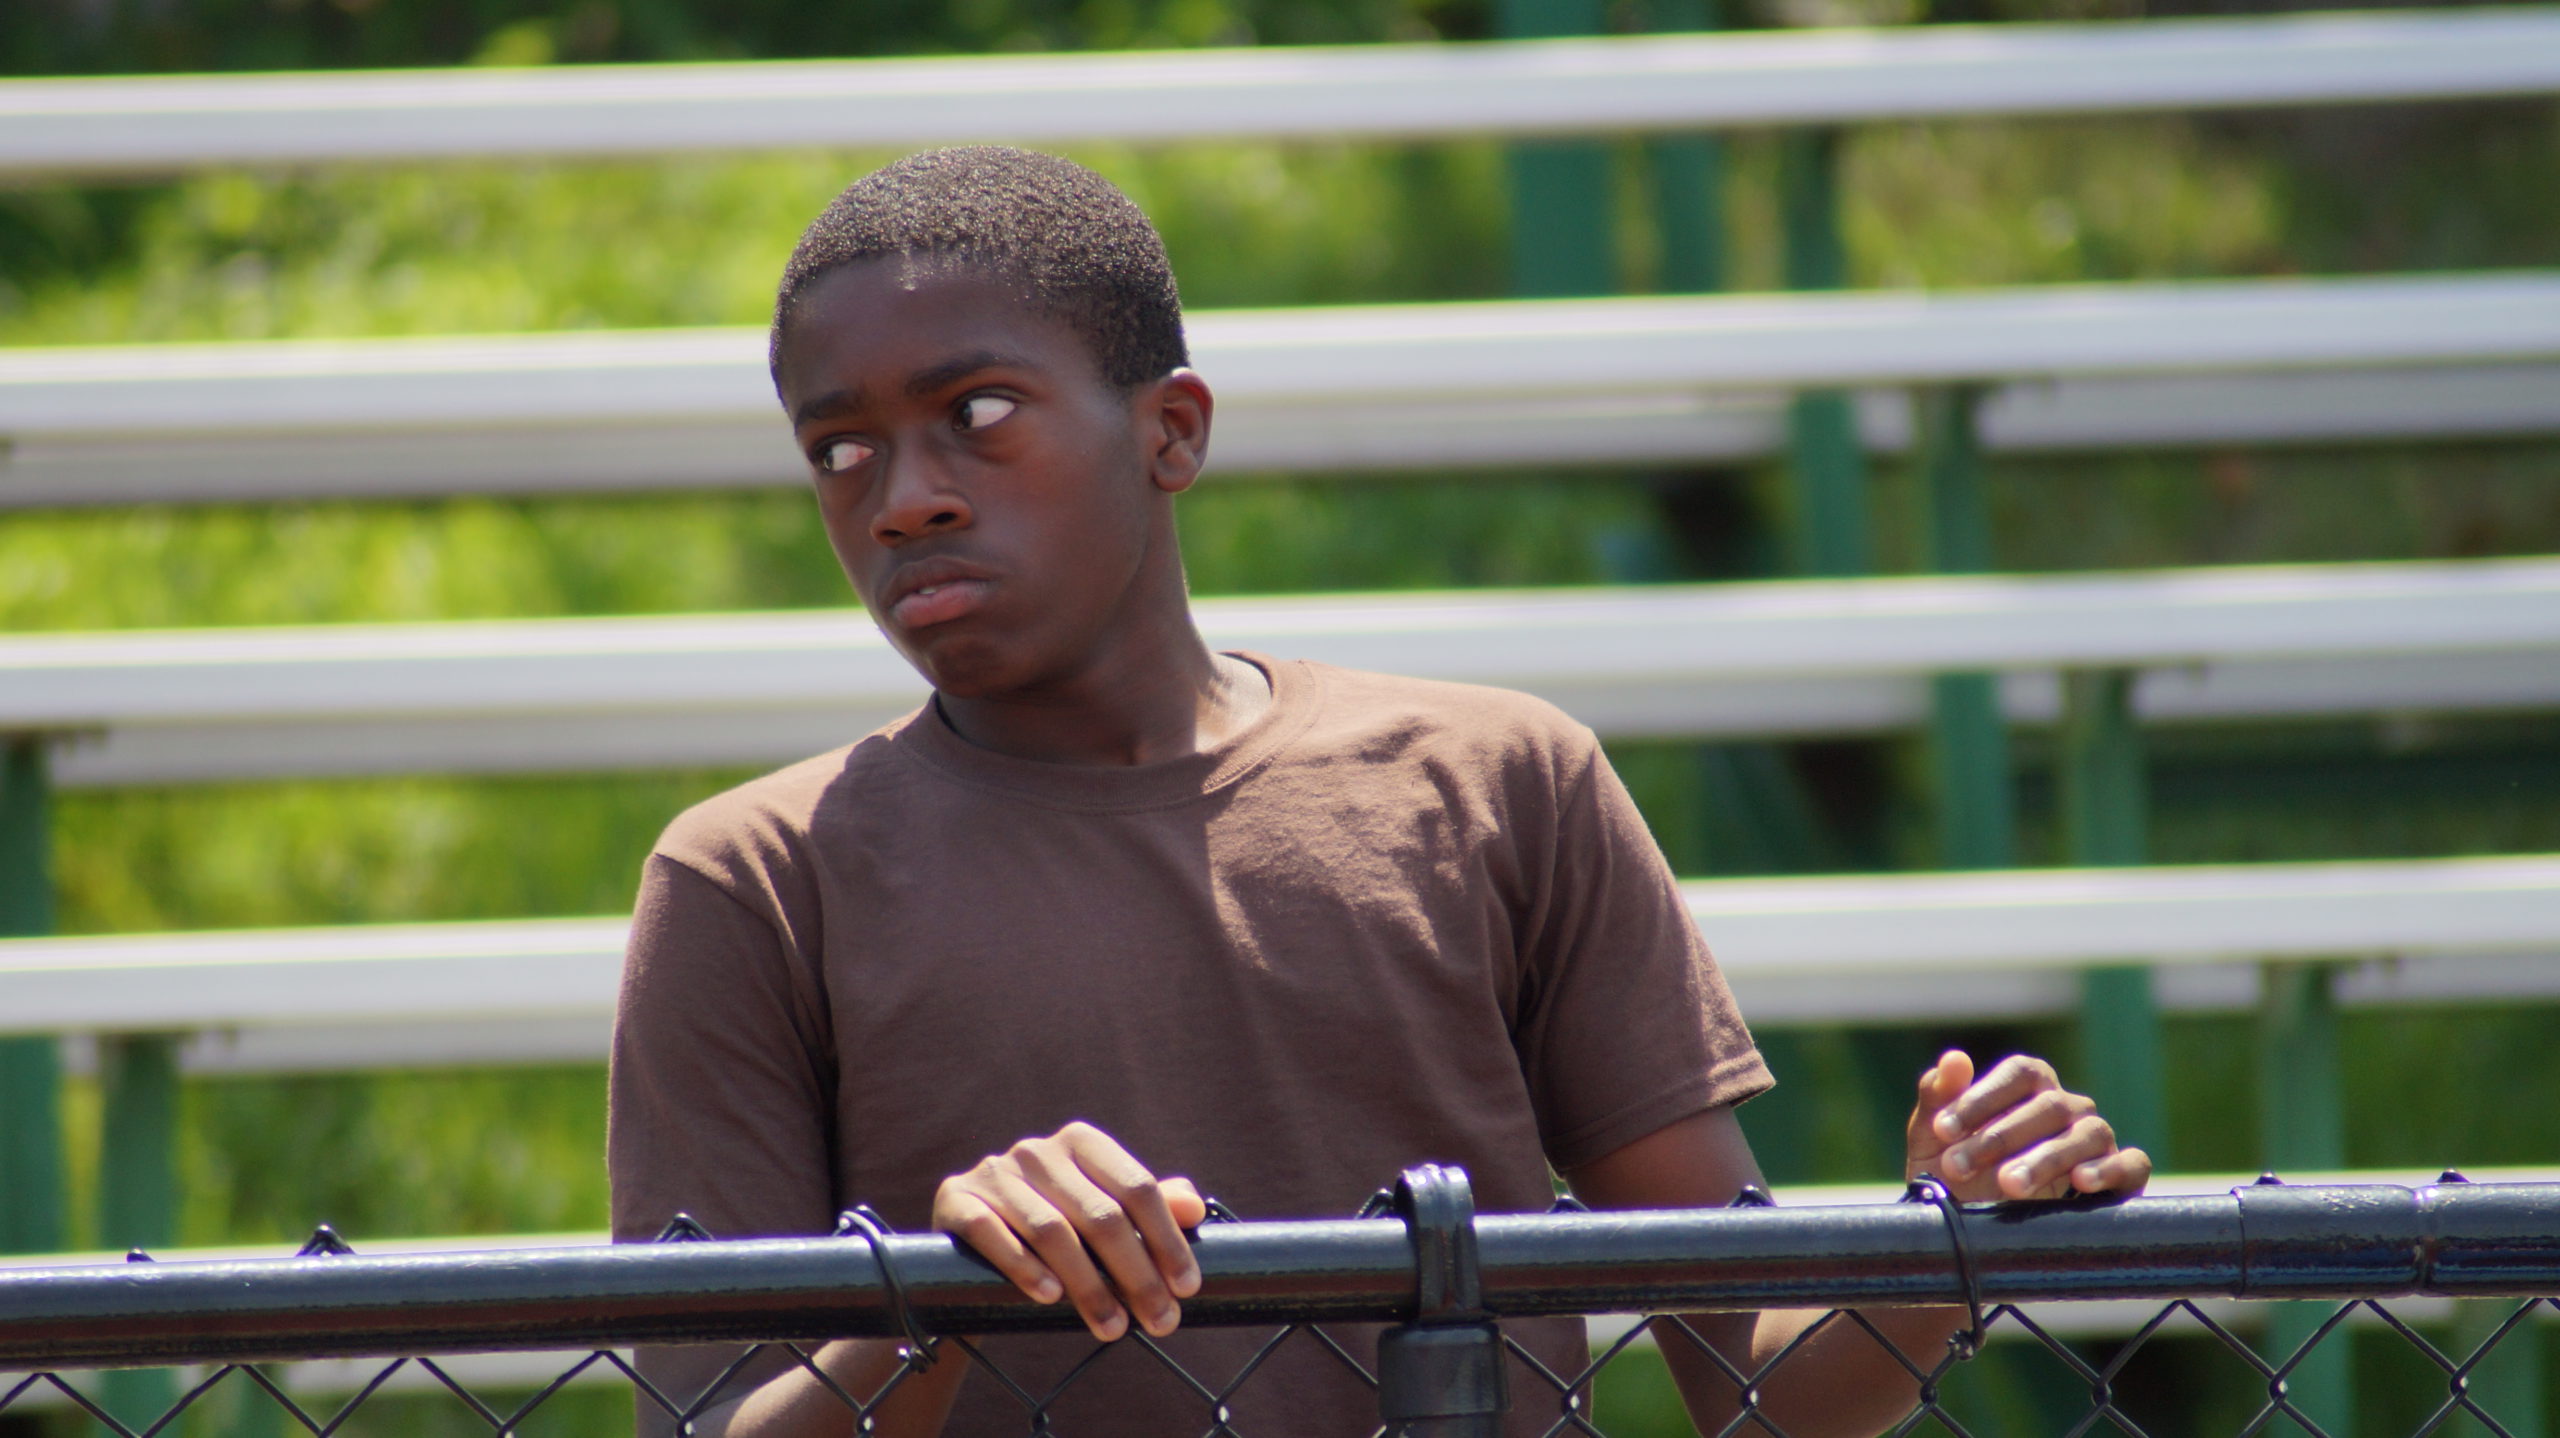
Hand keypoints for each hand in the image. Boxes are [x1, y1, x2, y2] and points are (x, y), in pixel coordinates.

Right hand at [932, 1121, 1206, 1341]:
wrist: (970, 1252)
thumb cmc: (1056, 1233)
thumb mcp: (1103, 1217)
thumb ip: (1150, 1209)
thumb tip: (1194, 1207)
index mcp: (1082, 1143)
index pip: (1137, 1187)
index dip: (1167, 1239)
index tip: (1187, 1289)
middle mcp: (1038, 1150)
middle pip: (1101, 1215)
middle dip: (1137, 1275)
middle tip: (1161, 1323)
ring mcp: (994, 1172)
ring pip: (1052, 1230)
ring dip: (1088, 1285)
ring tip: (1112, 1329)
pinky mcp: (955, 1199)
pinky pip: (993, 1233)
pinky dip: (1024, 1267)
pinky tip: (1049, 1298)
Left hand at [1905, 1050, 2151, 1201]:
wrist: (1976, 1236)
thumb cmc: (1955, 1175)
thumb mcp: (1932, 1141)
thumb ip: (1937, 1097)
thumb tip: (1953, 1059)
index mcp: (2029, 1087)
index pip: (2020, 1073)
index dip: (1981, 1098)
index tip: (1942, 1130)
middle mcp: (2067, 1108)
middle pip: (2050, 1106)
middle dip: (2000, 1137)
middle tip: (1958, 1167)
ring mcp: (2096, 1141)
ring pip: (2089, 1133)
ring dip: (2047, 1158)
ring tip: (2010, 1184)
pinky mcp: (2121, 1177)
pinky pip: (2133, 1164)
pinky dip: (2111, 1169)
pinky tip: (2081, 1182)